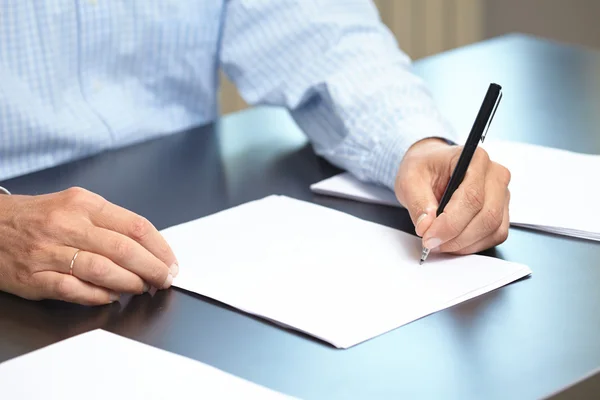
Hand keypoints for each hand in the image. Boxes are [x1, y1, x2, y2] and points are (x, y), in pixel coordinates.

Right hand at [0, 187, 177, 305]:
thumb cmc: (39, 217)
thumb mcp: (76, 205)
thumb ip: (110, 223)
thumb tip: (148, 249)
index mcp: (84, 204)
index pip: (135, 225)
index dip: (160, 248)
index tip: (171, 262)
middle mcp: (67, 224)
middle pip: (124, 249)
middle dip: (153, 269)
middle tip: (164, 279)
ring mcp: (49, 251)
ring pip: (103, 270)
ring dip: (130, 283)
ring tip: (142, 288)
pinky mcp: (34, 277)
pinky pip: (74, 290)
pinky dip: (99, 296)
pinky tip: (111, 297)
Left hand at [395, 138, 510, 254]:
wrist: (431, 167)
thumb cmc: (424, 168)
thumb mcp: (409, 180)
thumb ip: (418, 203)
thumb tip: (426, 227)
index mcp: (474, 159)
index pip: (471, 197)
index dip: (450, 223)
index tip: (429, 236)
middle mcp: (494, 174)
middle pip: (487, 216)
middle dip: (456, 237)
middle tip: (431, 243)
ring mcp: (502, 194)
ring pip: (492, 229)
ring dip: (464, 244)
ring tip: (439, 242)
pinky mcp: (501, 210)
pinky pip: (495, 235)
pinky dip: (472, 244)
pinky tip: (453, 241)